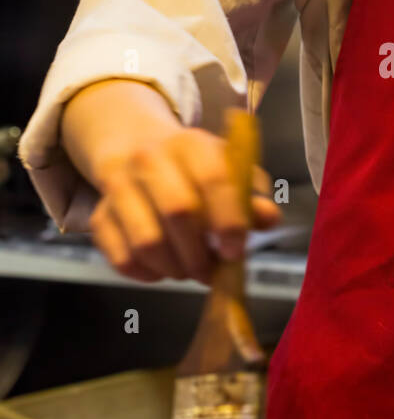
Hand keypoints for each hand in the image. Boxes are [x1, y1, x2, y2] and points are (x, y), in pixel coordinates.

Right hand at [89, 126, 283, 284]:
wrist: (137, 149)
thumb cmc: (194, 170)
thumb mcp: (229, 171)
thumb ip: (251, 197)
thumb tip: (268, 218)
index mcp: (191, 144)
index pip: (213, 178)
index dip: (229, 221)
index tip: (235, 252)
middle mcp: (149, 158)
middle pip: (177, 211)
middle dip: (200, 253)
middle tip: (212, 272)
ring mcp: (118, 186)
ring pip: (146, 241)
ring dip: (174, 268)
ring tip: (190, 270)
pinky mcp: (100, 215)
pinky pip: (121, 258)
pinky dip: (147, 274)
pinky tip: (163, 269)